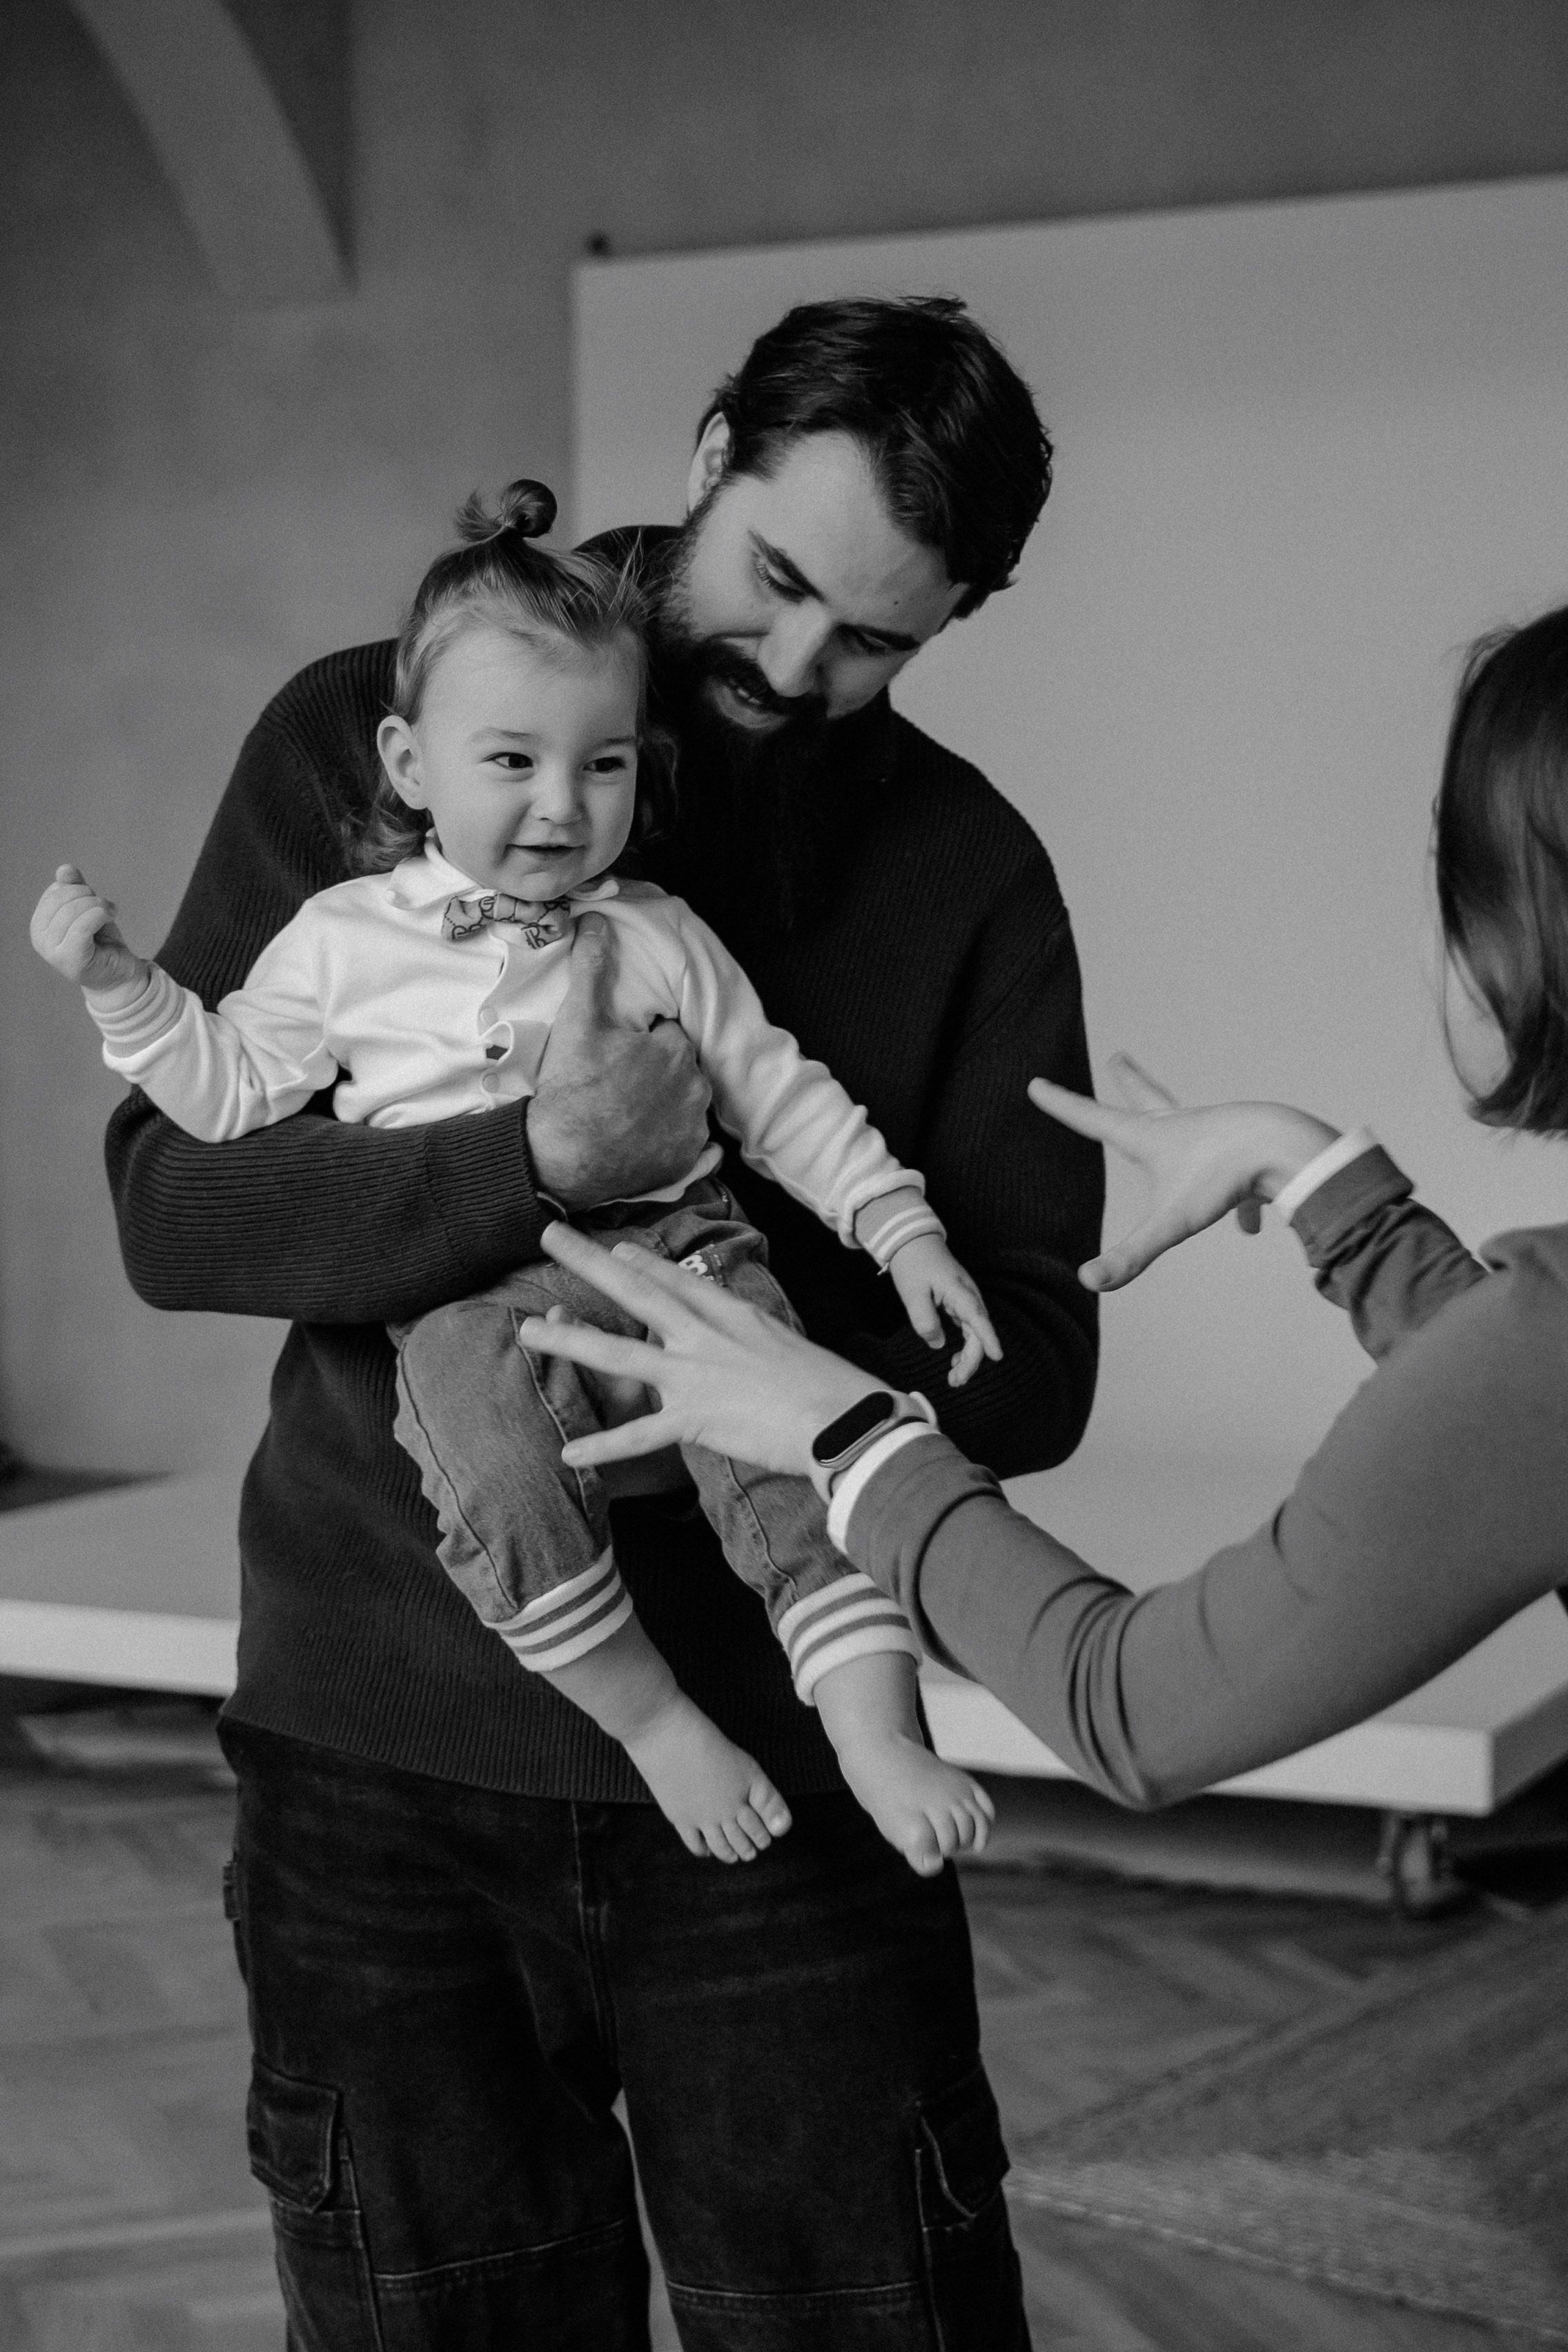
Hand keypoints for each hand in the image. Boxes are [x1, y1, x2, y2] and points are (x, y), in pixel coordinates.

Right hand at [30, 865, 148, 994]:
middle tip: (106, 907)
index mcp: (39, 924)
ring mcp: (51, 951)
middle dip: (90, 896)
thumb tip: (64, 869)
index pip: (55, 891)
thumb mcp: (88, 909)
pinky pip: (82, 926)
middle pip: (62, 898)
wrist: (119, 973)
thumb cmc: (102, 941)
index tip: (96, 900)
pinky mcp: (69, 959)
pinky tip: (110, 918)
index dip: (79, 889)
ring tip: (110, 914)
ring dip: (99, 906)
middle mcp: (39, 938)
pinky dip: (100, 915)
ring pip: (74, 909)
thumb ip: (75, 889)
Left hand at [517, 1223, 882, 1475]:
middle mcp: (705, 1338)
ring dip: (570, 1343)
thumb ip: (756, 1341)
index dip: (642, 1265)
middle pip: (636, 1294)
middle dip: (589, 1263)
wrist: (842, 1419)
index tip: (616, 1249)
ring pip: (619, 1356)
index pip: (678, 1283)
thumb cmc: (829, 1388)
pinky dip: (604, 1447)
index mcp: (733, 1317)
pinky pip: (639, 1435)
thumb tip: (748, 1345)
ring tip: (527, 1332)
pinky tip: (570, 1453)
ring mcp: (695, 1376)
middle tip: (549, 1237)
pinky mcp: (695, 1419)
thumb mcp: (787, 1347)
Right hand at [528, 913, 712, 1210]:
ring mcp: (693, 1130)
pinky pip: (690, 1147)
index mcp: (677, 1050)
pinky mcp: (685, 1163)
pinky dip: (674, 1143)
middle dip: (658, 1074)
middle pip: (681, 1072)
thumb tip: (597, 920)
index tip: (618, 1056)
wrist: (559, 1156)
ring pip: (685, 1107)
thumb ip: (592, 968)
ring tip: (627, 1115)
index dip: (643, 1044)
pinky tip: (645, 1142)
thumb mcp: (578, 1020)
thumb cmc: (571, 1086)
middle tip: (618, 1086)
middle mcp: (695, 1089)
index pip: (669, 1037)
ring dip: (666, 1107)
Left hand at [886, 1237, 1001, 1386]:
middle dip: (971, 1360)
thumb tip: (937, 1344)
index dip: (988, 1338)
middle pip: (978, 1332)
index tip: (997, 1356)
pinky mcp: (961, 1304)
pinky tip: (954, 1360)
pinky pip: (968, 1329)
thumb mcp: (912, 1293)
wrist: (914, 1243)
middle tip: (955, 1381)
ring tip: (955, 1378)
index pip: (978, 1318)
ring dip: (968, 1357)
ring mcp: (966, 1301)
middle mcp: (969, 1297)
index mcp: (959, 1292)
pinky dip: (964, 1346)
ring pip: (974, 1333)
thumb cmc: (914, 1265)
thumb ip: (924, 1319)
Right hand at [1028, 1052, 1339, 1291]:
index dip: (1061, 1105)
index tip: (1036, 1084)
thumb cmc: (1225, 1178)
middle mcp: (1181, 1126)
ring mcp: (1218, 1134)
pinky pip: (1240, 1178)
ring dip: (1186, 1146)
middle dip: (1128, 1081)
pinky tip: (1251, 1225)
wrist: (1289, 1149)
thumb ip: (1131, 1255)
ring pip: (1195, 1137)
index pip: (1093, 1120)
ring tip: (1192, 1176)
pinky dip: (1241, 1201)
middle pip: (1146, 1098)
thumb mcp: (1171, 1222)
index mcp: (1151, 1137)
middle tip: (1117, 1059)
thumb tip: (1087, 1282)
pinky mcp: (1251, 1150)